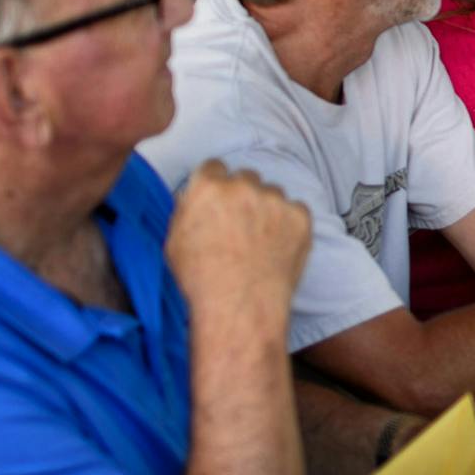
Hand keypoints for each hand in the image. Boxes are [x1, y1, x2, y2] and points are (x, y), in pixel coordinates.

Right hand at [165, 160, 311, 313]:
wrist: (241, 307)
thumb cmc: (201, 280)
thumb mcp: (174, 241)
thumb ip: (187, 210)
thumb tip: (195, 196)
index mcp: (208, 188)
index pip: (213, 167)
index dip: (215, 184)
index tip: (218, 200)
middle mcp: (244, 186)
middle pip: (246, 178)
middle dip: (242, 195)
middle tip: (240, 224)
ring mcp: (276, 200)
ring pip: (272, 193)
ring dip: (267, 209)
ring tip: (260, 242)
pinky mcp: (301, 216)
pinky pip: (295, 211)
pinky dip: (289, 224)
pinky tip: (278, 248)